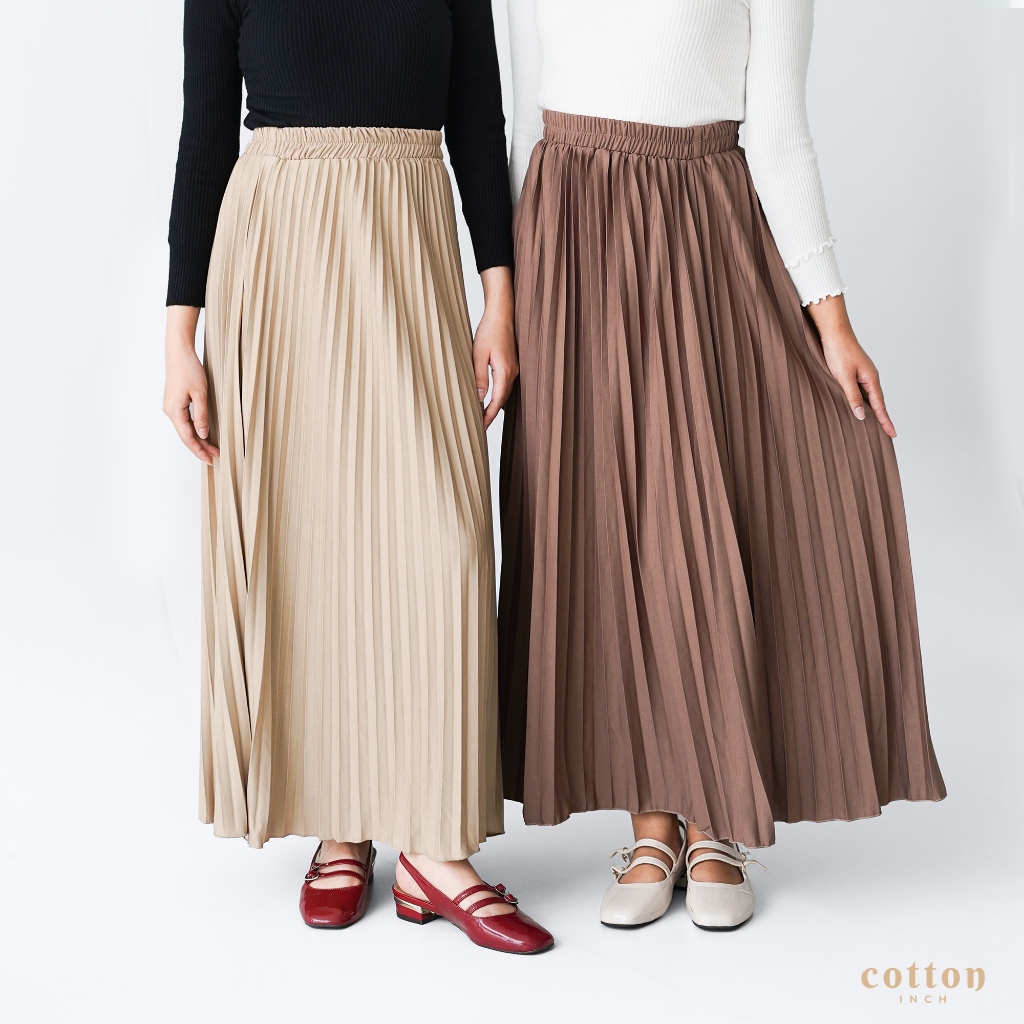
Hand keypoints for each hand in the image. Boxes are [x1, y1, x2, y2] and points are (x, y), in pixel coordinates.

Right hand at [163, 305, 219, 463]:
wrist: (179, 352)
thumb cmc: (189, 370)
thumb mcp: (200, 394)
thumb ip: (202, 416)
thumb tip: (203, 435)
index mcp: (174, 411)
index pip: (188, 437)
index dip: (199, 450)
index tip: (211, 459)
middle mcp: (170, 411)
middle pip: (186, 435)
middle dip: (201, 447)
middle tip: (216, 457)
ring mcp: (171, 407)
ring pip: (186, 429)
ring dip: (199, 439)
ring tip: (212, 448)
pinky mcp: (175, 402)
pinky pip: (185, 421)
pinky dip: (195, 429)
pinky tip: (203, 433)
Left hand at [473, 266, 517, 429]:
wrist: (502, 313)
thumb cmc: (490, 330)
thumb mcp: (478, 355)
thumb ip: (479, 377)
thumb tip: (478, 398)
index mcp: (504, 372)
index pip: (497, 402)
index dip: (489, 416)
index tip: (481, 427)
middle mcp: (512, 373)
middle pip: (502, 400)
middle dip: (491, 414)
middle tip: (480, 426)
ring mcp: (514, 368)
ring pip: (505, 393)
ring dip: (495, 404)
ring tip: (483, 415)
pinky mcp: (512, 364)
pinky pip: (505, 384)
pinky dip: (498, 394)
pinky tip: (491, 397)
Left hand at [806, 294, 895, 438]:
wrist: (834, 332)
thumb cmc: (838, 352)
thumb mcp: (844, 377)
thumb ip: (852, 397)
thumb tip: (862, 415)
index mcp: (871, 379)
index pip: (880, 406)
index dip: (885, 421)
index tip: (893, 434)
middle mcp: (870, 378)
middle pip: (879, 403)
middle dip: (882, 418)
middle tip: (888, 434)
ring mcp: (864, 374)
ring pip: (870, 397)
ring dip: (874, 411)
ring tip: (877, 425)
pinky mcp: (856, 372)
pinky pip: (863, 391)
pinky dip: (865, 401)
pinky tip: (861, 406)